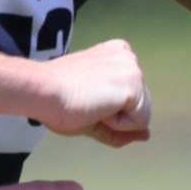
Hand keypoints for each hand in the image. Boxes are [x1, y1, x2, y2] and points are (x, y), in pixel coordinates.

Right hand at [36, 39, 150, 146]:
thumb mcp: (94, 110)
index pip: (128, 98)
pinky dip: (117, 125)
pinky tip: (97, 108)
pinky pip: (138, 123)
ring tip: (91, 104)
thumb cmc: (58, 100)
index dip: (108, 110)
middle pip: (137, 106)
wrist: (44, 92)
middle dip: (114, 116)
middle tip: (86, 103)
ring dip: (115, 120)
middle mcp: (127, 55)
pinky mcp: (133, 83)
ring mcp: (132, 68)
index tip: (85, 96)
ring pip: (140, 116)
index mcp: (115, 54)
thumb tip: (146, 135)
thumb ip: (122, 123)